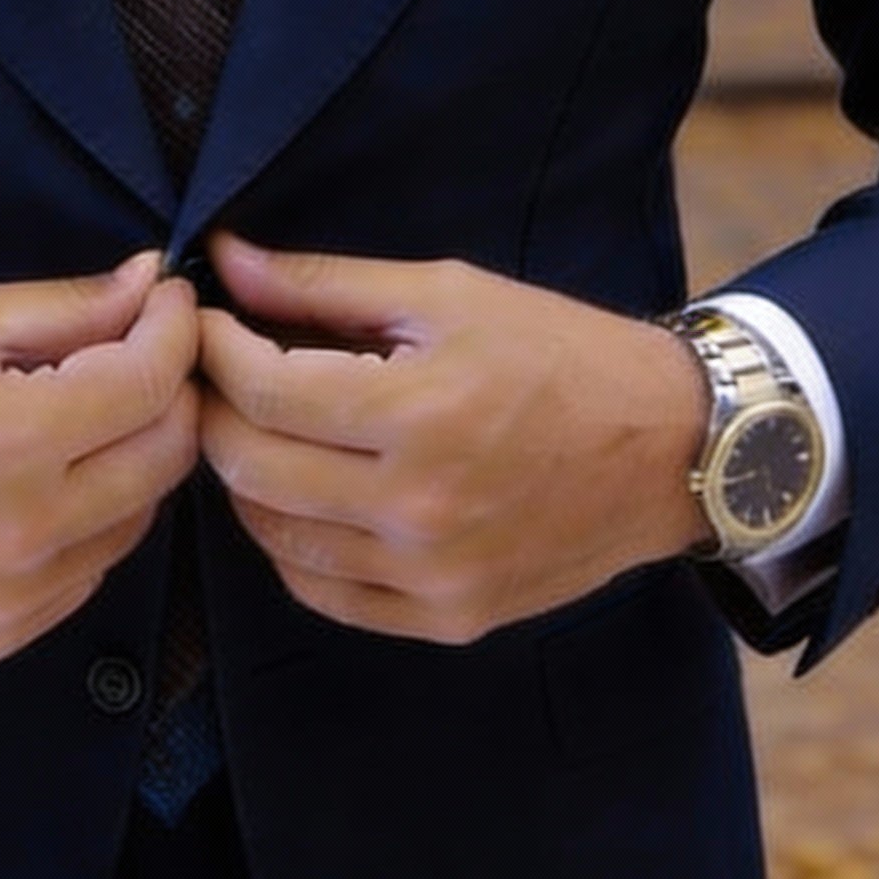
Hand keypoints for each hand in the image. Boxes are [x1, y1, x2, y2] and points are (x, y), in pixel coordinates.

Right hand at [0, 251, 200, 661]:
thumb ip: (67, 306)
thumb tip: (153, 282)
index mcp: (12, 440)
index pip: (151, 383)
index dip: (175, 329)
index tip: (168, 299)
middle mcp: (26, 531)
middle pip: (167, 456)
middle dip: (170, 390)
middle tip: (140, 349)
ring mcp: (15, 598)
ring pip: (138, 517)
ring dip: (134, 456)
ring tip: (87, 412)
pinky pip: (89, 568)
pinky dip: (91, 518)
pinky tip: (46, 479)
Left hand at [196, 233, 712, 643]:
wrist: (671, 449)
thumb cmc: (561, 354)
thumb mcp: (448, 293)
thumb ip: (326, 284)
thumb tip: (227, 259)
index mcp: (420, 413)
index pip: (263, 389)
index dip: (215, 348)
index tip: (206, 320)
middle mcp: (420, 508)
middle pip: (251, 467)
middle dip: (214, 410)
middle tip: (216, 372)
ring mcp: (432, 575)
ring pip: (275, 537)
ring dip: (246, 478)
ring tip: (258, 427)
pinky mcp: (447, 618)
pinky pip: (324, 592)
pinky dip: (292, 544)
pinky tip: (303, 495)